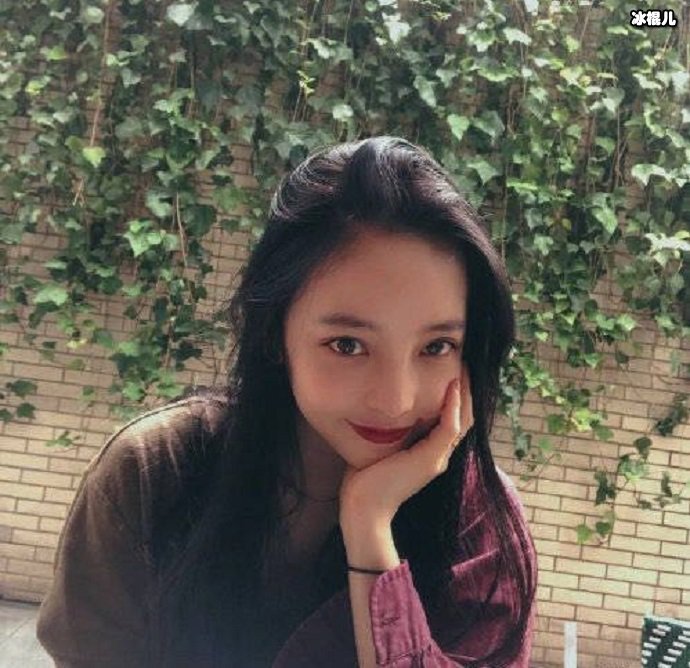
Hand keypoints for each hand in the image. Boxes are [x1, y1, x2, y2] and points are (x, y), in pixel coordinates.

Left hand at [339, 361, 474, 526]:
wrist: (363, 508)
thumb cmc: (365, 480)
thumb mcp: (380, 447)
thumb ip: (387, 431)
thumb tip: (377, 411)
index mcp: (429, 454)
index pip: (451, 420)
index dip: (456, 397)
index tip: (451, 371)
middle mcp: (439, 456)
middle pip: (464, 418)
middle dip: (465, 390)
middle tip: (464, 363)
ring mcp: (437, 459)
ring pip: (464, 421)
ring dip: (465, 394)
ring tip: (463, 369)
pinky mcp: (430, 460)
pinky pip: (450, 428)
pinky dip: (453, 407)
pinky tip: (451, 387)